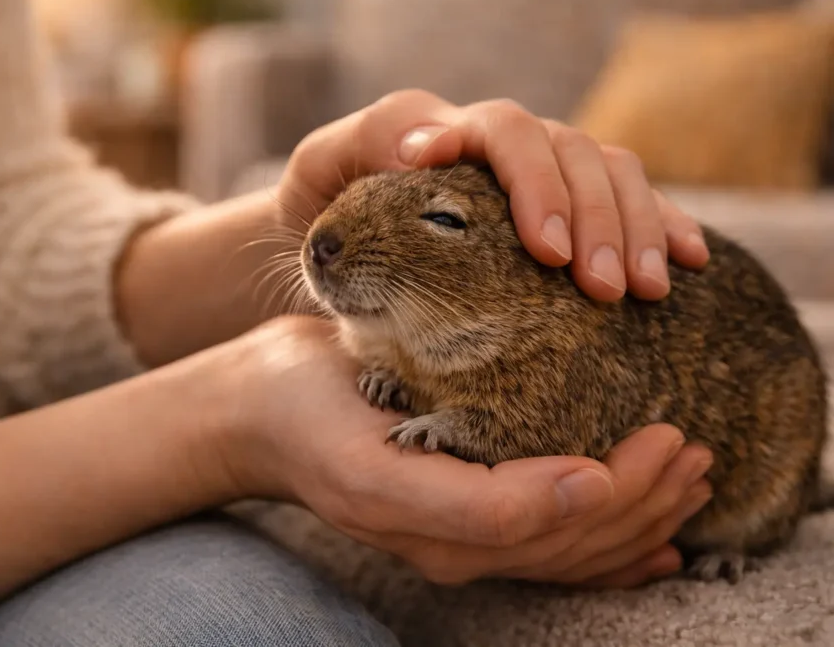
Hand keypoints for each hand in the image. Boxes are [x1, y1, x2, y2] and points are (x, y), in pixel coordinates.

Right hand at [221, 316, 713, 587]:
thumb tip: (583, 488)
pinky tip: (650, 542)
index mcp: (440, 532)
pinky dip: (608, 542)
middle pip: (575, 540)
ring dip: (640, 515)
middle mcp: (457, 544)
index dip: (623, 492)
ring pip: (571, 544)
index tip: (668, 437)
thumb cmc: (306, 413)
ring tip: (689, 478)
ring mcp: (459, 534)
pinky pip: (548, 544)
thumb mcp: (372, 463)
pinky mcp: (460, 513)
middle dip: (646, 502)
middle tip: (693, 450)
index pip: (558, 527)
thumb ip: (473, 503)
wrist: (260, 407)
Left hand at [278, 90, 709, 301]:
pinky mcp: (556, 208)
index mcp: (441, 129)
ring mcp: (532, 174)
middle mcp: (496, 144)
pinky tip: (687, 261)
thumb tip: (419, 148)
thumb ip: (353, 153)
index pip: (505, 132)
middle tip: (604, 289)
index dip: (535, 181)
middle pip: (571, 153)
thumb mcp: (314, 177)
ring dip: (635, 227)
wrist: (326, 238)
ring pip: (609, 173)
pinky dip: (661, 224)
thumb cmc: (316, 211)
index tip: (544, 250)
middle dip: (595, 219)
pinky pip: (625, 202)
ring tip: (647, 291)